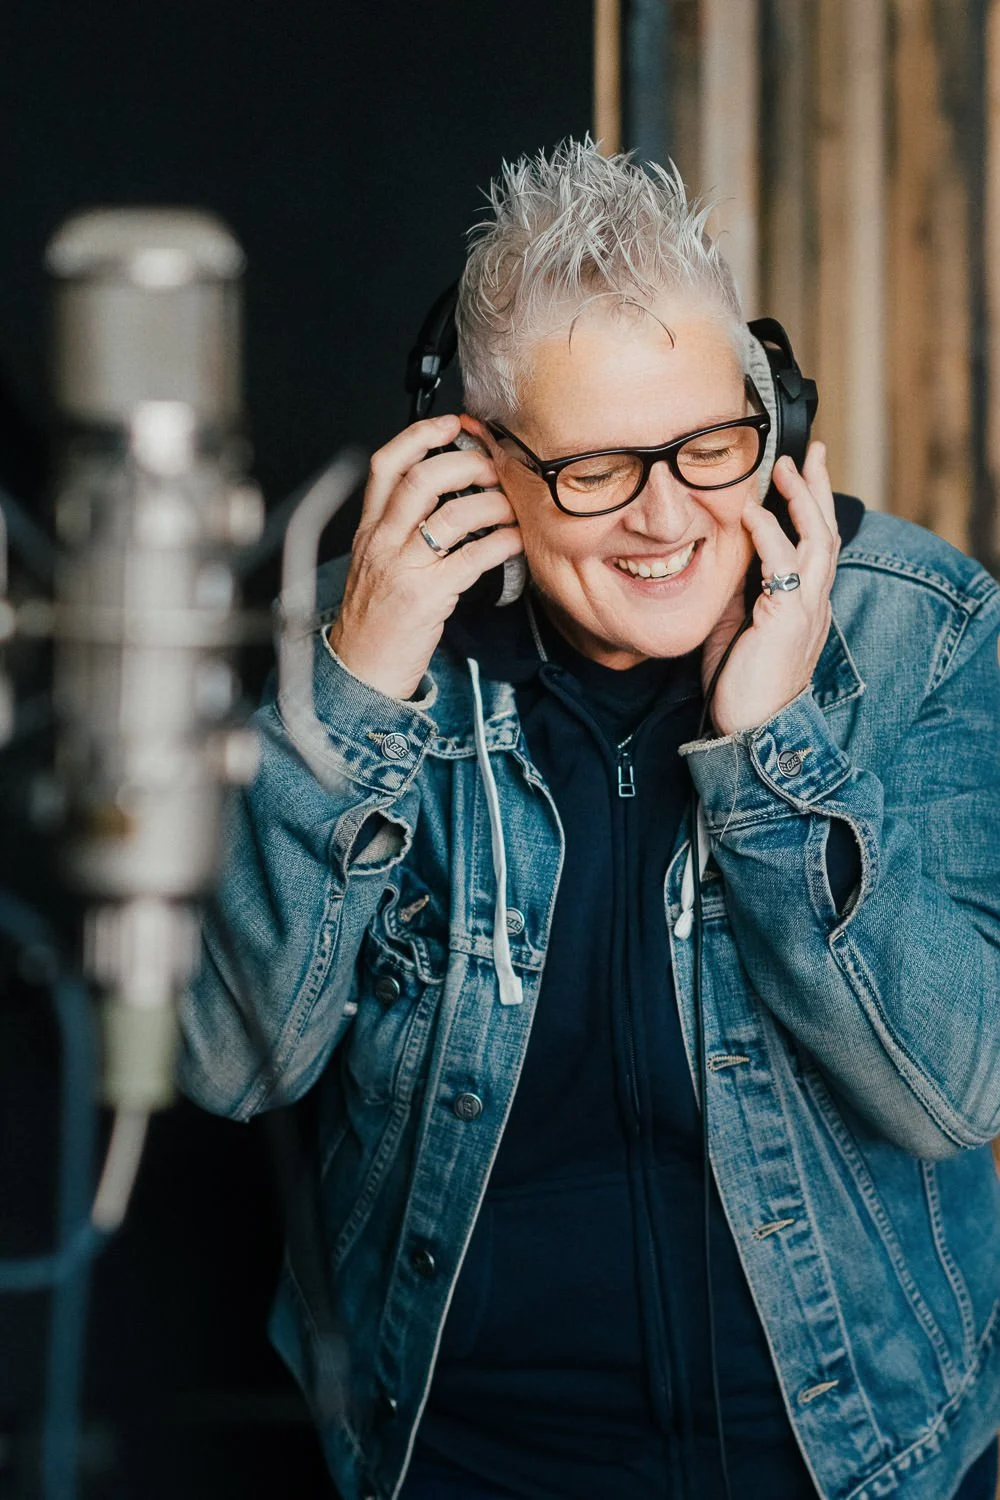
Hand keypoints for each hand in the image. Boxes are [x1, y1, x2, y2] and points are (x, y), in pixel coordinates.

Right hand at [328, 414, 523, 699]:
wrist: (362, 668)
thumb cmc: (376, 616)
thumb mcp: (377, 561)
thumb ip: (401, 526)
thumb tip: (447, 492)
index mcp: (369, 528)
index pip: (386, 465)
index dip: (420, 435)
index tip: (453, 424)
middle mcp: (382, 542)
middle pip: (421, 480)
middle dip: (464, 464)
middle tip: (492, 466)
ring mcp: (403, 569)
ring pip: (451, 516)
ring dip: (491, 504)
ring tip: (511, 505)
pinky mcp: (427, 597)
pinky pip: (472, 558)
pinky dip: (501, 542)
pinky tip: (515, 539)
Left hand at [701, 442, 839, 735]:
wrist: (751, 730)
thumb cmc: (740, 686)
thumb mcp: (735, 626)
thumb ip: (737, 592)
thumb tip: (720, 558)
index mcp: (805, 603)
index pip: (815, 544)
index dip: (810, 507)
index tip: (799, 473)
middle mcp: (814, 602)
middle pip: (827, 531)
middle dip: (817, 488)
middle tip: (807, 452)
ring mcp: (807, 610)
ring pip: (818, 540)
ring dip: (801, 499)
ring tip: (785, 467)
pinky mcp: (789, 620)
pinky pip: (784, 567)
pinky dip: (768, 535)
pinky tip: (752, 512)